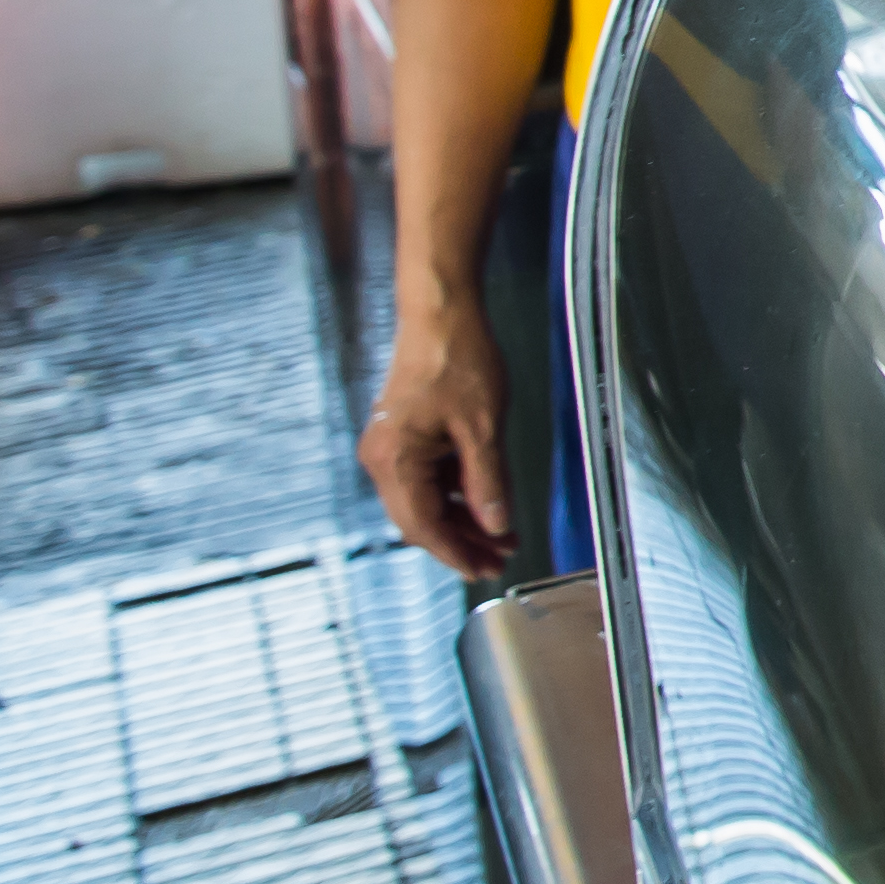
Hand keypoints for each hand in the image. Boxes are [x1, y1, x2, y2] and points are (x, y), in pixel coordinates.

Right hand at [363, 296, 515, 577]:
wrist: (441, 314)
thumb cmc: (457, 358)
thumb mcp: (483, 427)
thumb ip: (488, 481)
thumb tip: (496, 524)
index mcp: (394, 459)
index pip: (423, 525)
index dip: (454, 552)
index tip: (482, 569)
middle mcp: (383, 458)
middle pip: (420, 518)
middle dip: (460, 542)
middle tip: (498, 559)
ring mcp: (391, 448)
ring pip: (425, 500)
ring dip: (462, 520)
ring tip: (501, 536)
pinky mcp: (404, 437)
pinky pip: (428, 479)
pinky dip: (456, 494)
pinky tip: (485, 505)